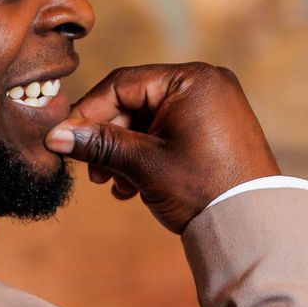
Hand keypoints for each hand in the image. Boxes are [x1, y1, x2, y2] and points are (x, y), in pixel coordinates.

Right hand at [45, 62, 280, 233]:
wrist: (253, 227)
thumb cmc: (203, 189)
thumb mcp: (144, 164)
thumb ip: (98, 144)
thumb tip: (54, 137)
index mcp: (192, 80)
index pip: (122, 84)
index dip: (88, 113)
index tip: (65, 140)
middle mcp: (205, 84)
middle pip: (135, 103)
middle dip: (109, 139)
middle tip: (93, 172)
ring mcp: (213, 106)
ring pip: (149, 121)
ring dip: (124, 152)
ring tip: (114, 186)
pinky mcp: (215, 128)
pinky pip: (169, 132)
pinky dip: (147, 156)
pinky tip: (133, 187)